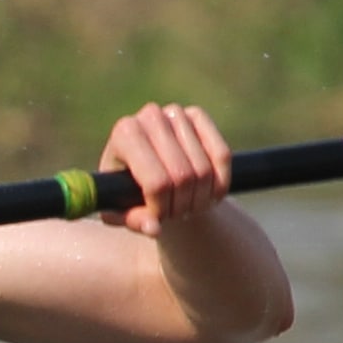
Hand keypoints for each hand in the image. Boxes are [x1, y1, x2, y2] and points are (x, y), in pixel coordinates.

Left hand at [96, 102, 234, 236]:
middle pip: (183, 177)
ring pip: (204, 170)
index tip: (157, 219)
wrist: (144, 169)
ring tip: (187, 207)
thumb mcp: (120, 211)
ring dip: (200, 199)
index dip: (162, 208)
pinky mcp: (197, 116)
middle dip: (181, 206)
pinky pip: (222, 156)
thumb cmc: (127, 193)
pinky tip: (210, 196)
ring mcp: (175, 114)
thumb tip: (154, 228)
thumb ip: (134, 220)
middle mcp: (150, 117)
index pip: (157, 182)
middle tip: (175, 215)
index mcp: (125, 135)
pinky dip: (220, 183)